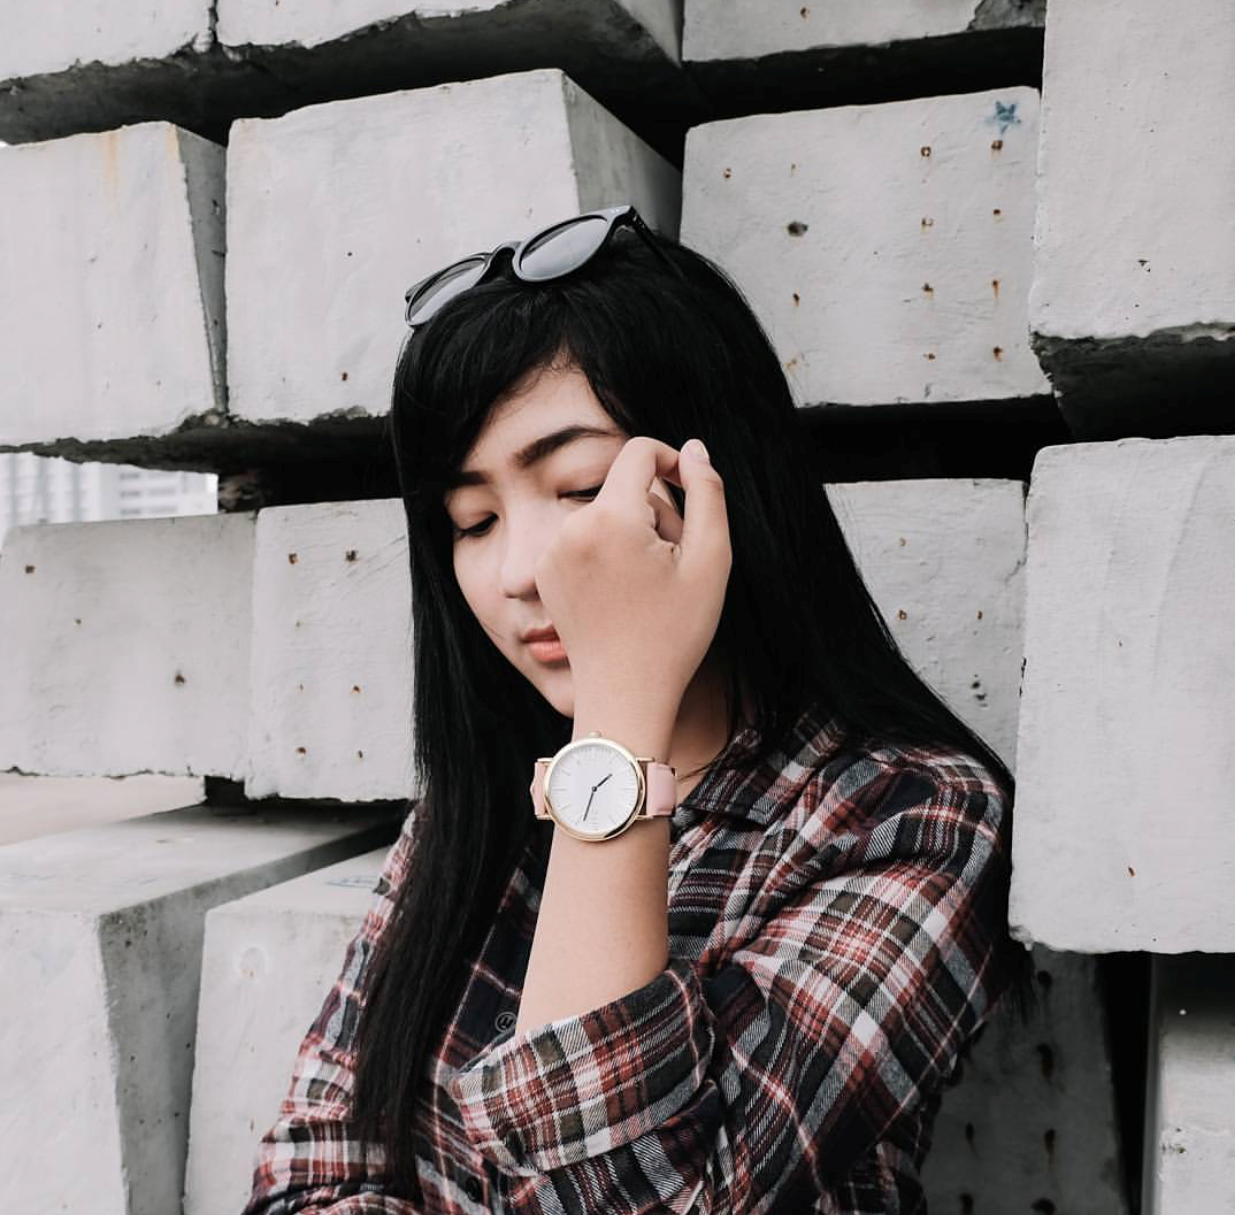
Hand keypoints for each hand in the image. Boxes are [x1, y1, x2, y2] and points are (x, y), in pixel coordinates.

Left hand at [532, 436, 730, 724]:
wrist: (624, 694)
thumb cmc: (674, 633)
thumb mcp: (711, 560)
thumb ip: (707, 493)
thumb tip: (692, 451)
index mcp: (609, 518)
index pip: (639, 452)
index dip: (672, 461)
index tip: (691, 488)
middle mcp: (570, 527)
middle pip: (625, 489)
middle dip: (657, 512)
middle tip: (677, 562)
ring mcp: (551, 551)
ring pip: (605, 514)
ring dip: (633, 533)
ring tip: (652, 581)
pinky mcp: (544, 571)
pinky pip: (583, 539)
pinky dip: (607, 552)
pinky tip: (624, 593)